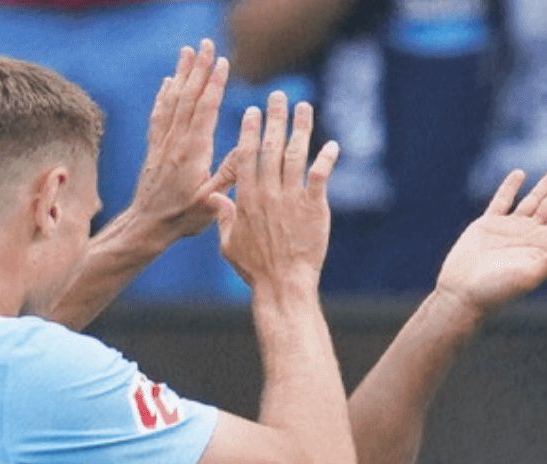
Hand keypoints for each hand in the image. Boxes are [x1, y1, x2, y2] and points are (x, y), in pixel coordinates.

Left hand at [127, 40, 237, 242]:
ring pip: (173, 100)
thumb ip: (229, 174)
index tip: (222, 62)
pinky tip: (168, 82)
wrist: (147, 225)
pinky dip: (164, 95)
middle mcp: (176, 141)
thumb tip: (248, 147)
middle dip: (198, 68)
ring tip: (187, 51)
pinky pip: (159, 114)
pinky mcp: (155, 147)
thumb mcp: (211, 201)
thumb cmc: (183, 218)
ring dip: (181, 74)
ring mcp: (163, 142)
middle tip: (206, 44)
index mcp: (193, 152)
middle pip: (188, 96)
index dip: (213, 84)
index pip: (204, 109)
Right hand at [218, 93, 339, 285]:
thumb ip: (223, 217)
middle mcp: (268, 192)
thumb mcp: (228, 244)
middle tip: (279, 96)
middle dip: (274, 118)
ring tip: (303, 108)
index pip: (246, 155)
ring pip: (295, 155)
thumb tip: (214, 198)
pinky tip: (332, 145)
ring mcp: (292, 198)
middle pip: (270, 146)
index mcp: (246, 197)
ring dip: (300, 128)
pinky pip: (320, 177)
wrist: (283, 285)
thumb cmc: (255, 269)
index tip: (253, 111)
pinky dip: (326, 159)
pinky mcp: (314, 208)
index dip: (249, 130)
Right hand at [434, 157, 546, 318]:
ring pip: (534, 199)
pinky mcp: (488, 225)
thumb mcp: (529, 277)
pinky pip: (502, 201)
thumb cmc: (496, 291)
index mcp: (543, 246)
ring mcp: (510, 229)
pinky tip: (520, 174)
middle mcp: (530, 235)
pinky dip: (510, 187)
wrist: (463, 295)